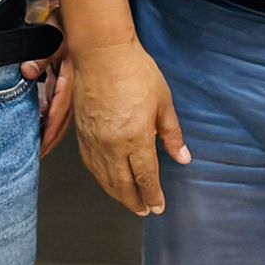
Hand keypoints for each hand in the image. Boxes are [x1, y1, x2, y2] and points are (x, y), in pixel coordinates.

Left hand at [23, 31, 74, 159]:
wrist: (74, 12)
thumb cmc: (64, 23)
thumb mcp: (52, 37)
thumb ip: (40, 56)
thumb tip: (27, 71)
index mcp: (71, 79)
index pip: (59, 113)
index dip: (50, 133)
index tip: (41, 148)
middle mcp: (72, 85)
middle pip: (62, 120)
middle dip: (51, 140)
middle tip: (39, 156)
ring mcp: (68, 82)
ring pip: (60, 113)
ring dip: (50, 130)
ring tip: (40, 146)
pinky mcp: (63, 77)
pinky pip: (57, 102)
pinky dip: (50, 116)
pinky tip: (42, 122)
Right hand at [70, 39, 189, 215]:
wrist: (102, 54)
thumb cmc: (136, 72)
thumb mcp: (163, 102)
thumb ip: (172, 134)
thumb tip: (183, 157)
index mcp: (136, 138)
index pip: (145, 177)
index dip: (152, 195)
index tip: (158, 206)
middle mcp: (112, 146)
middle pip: (123, 184)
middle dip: (135, 201)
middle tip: (144, 211)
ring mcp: (94, 141)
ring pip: (104, 178)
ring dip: (117, 194)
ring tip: (128, 201)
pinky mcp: (81, 134)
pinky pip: (91, 164)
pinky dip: (100, 178)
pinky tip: (106, 180)